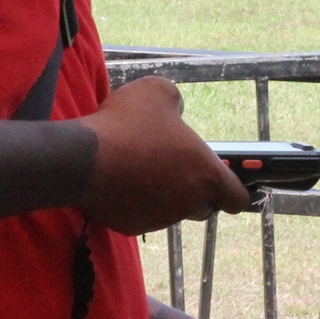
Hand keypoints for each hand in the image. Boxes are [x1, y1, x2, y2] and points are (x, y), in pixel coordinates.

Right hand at [78, 76, 248, 233]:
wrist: (83, 159)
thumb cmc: (127, 125)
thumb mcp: (158, 92)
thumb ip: (176, 102)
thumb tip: (174, 112)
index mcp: (205, 175)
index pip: (236, 198)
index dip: (235, 190)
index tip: (225, 182)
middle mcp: (188, 203)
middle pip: (203, 205)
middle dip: (193, 189)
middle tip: (171, 164)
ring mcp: (159, 219)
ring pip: (170, 209)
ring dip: (161, 193)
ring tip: (138, 165)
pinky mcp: (131, 226)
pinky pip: (141, 214)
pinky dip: (135, 201)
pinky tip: (119, 179)